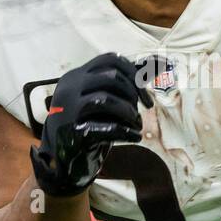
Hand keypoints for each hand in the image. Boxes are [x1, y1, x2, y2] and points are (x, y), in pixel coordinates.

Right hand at [30, 52, 152, 196]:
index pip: (110, 59)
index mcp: (76, 76)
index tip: (144, 95)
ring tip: (137, 124)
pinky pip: (105, 128)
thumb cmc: (87, 125)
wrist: (62, 160)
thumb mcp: (102, 100)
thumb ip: (126, 82)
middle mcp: (69, 89)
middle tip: (140, 110)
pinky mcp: (74, 134)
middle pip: (110, 77)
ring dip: (129, 112)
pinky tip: (135, 137)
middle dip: (133, 93)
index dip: (134, 73)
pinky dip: (126, 132)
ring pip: (105, 99)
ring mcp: (68, 111)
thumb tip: (159, 63)